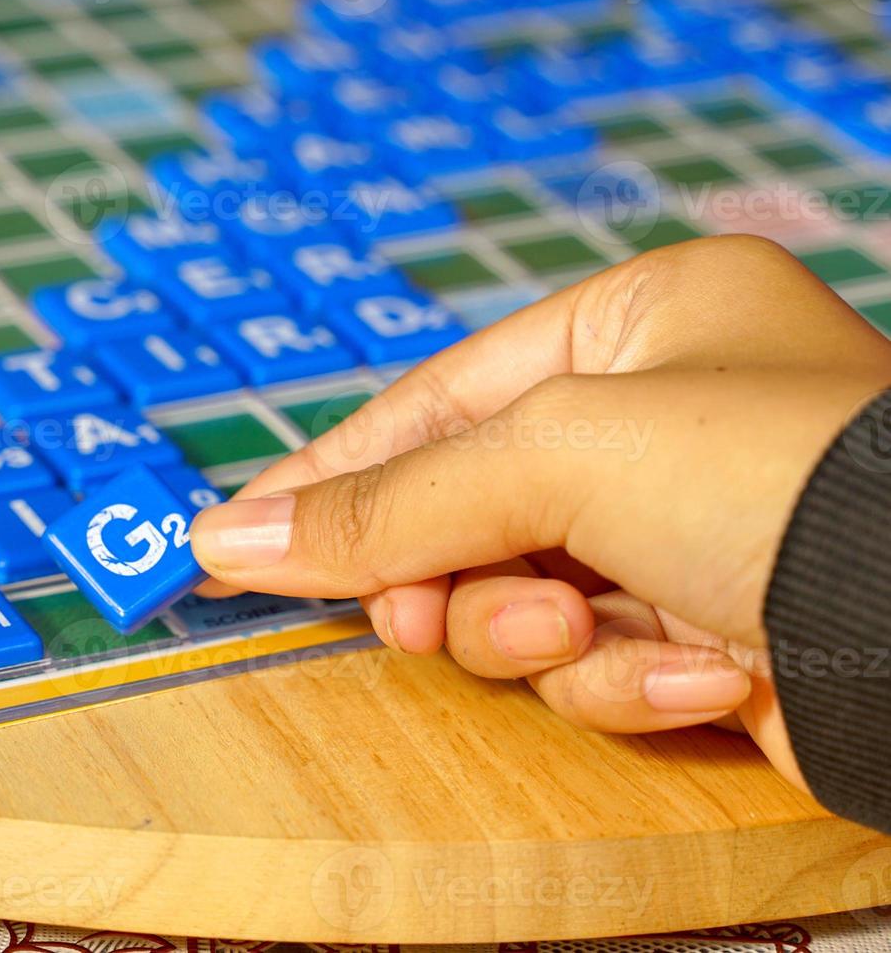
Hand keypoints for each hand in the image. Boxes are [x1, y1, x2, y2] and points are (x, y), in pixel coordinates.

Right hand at [190, 235, 890, 788]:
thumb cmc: (775, 481)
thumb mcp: (553, 457)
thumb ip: (387, 502)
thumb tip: (229, 535)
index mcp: (640, 324)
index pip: (437, 398)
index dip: (335, 473)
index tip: (238, 536)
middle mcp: (664, 420)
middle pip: (471, 511)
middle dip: (451, 577)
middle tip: (416, 614)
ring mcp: (689, 530)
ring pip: (526, 603)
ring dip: (539, 639)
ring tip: (580, 636)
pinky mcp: (713, 628)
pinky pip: (605, 662)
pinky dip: (632, 680)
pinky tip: (708, 671)